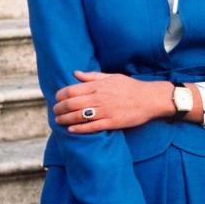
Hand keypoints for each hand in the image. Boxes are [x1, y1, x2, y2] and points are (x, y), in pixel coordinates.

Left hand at [54, 71, 172, 132]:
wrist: (150, 98)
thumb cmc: (130, 87)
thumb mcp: (111, 76)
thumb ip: (91, 76)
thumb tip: (75, 73)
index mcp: (97, 86)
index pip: (71, 90)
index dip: (60, 96)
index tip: (56, 99)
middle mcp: (99, 98)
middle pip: (71, 104)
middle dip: (59, 109)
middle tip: (54, 112)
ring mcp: (105, 111)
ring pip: (79, 116)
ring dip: (65, 119)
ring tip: (59, 121)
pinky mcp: (112, 122)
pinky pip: (92, 127)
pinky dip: (79, 129)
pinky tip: (71, 130)